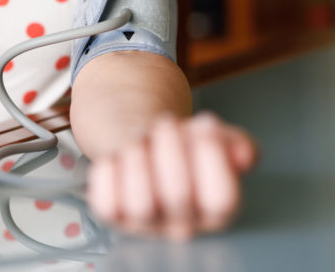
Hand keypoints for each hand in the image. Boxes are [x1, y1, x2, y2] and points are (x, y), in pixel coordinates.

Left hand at [87, 112, 256, 240]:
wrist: (146, 147)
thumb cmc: (183, 147)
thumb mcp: (217, 139)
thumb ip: (237, 144)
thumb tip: (242, 153)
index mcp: (216, 212)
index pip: (222, 198)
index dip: (212, 155)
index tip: (205, 122)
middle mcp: (182, 226)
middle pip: (177, 194)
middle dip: (170, 147)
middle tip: (166, 122)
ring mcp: (143, 225)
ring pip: (139, 202)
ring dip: (137, 157)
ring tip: (141, 137)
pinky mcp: (111, 215)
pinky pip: (105, 200)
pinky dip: (108, 169)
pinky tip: (118, 155)